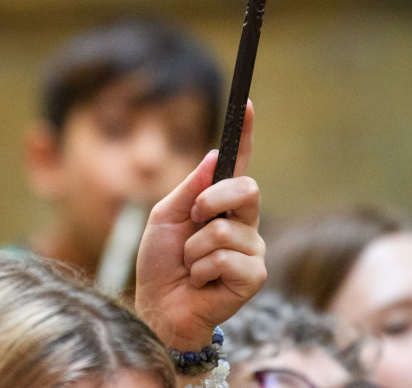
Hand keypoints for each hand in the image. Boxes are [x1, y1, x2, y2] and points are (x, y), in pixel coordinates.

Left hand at [135, 101, 264, 351]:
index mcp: (222, 204)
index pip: (239, 163)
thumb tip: (215, 155)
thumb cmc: (160, 265)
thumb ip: (190, 187)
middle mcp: (244, 223)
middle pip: (245, 188)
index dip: (246, 133)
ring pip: (223, 229)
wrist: (158, 308)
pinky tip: (200, 283)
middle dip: (210, 201)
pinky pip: (223, 257)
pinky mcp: (253, 276)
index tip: (248, 103)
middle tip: (192, 221)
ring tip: (190, 267)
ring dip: (194, 249)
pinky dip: (200, 270)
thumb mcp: (165, 216)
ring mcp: (252, 249)